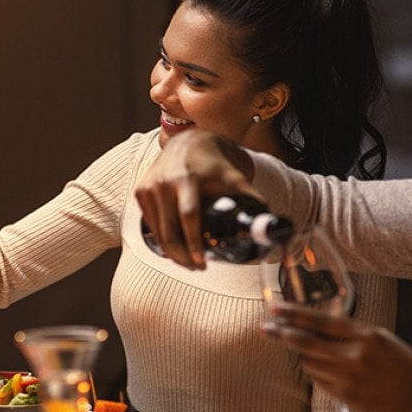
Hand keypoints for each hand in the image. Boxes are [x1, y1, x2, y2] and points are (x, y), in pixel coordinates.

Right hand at [133, 129, 258, 269]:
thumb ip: (252, 199)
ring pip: (158, 231)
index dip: (194, 243)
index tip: (203, 262)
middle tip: (197, 268)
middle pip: (170, 230)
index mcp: (189, 178)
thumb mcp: (235, 178)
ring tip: (187, 262)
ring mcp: (150, 186)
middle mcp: (166, 181)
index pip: (189, 216)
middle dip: (182, 256)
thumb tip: (271, 225)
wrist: (188, 143)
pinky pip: (150, 224)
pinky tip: (172, 248)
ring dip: (171, 252)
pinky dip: (160, 239)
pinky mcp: (141, 191)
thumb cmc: (215, 165)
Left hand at [261, 304, 411, 411]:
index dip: (296, 315)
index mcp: (365, 336)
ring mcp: (347, 378)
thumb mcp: (381, 338)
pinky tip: (329, 371)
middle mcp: (353, 356)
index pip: (321, 322)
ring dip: (304, 356)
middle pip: (306, 343)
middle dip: (282, 335)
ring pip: (310, 363)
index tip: (276, 310)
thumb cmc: (403, 365)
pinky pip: (319, 381)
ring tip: (314, 353)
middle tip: (265, 329)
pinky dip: (318, 373)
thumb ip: (351, 332)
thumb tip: (319, 326)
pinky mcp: (344, 396)